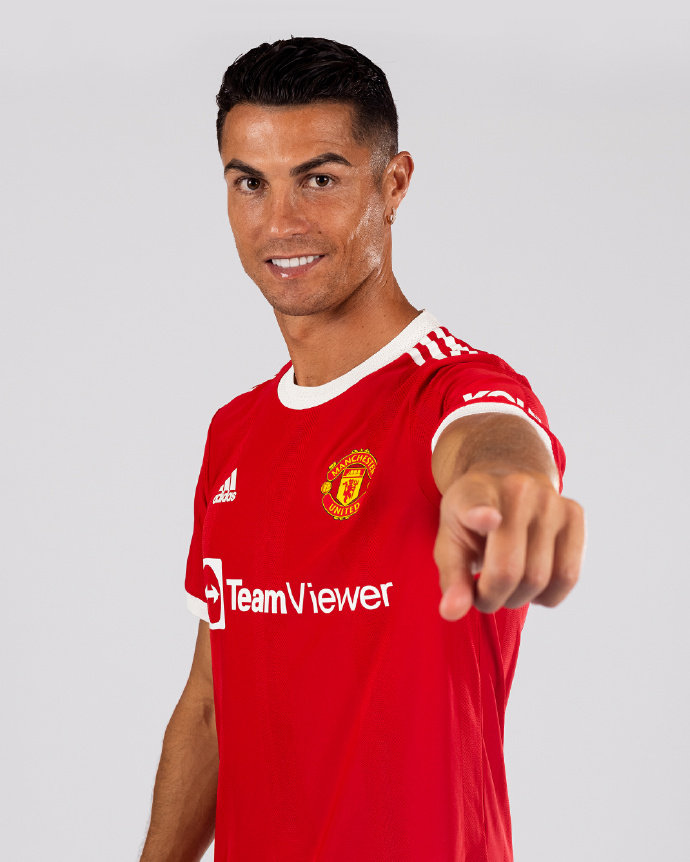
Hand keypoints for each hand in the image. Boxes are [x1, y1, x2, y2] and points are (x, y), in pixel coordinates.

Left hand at [433, 468, 584, 620]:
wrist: (506, 485)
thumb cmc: (472, 524)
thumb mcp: (450, 545)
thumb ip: (452, 579)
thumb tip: (451, 613)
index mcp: (473, 492)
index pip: (477, 504)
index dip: (481, 514)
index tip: (488, 519)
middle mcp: (516, 489)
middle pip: (508, 571)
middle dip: (493, 598)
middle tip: (482, 593)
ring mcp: (550, 499)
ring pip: (540, 579)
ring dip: (519, 599)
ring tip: (505, 584)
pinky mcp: (575, 512)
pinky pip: (568, 576)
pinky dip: (548, 596)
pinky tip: (531, 584)